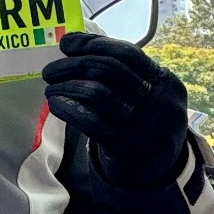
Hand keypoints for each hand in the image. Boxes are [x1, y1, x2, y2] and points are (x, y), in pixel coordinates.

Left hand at [42, 32, 188, 187]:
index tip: (66, 43)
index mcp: (164, 81)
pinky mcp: (123, 145)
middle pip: (107, 69)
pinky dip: (68, 108)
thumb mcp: (150, 94)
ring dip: (65, 86)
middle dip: (72, 65)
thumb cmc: (145, 122)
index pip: (126, 52)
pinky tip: (55, 104)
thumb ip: (125, 71)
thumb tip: (79, 43)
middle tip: (49, 70)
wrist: (160, 171)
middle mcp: (156, 100)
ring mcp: (141, 123)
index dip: (92, 44)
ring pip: (96, 92)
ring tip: (50, 88)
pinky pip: (89, 120)